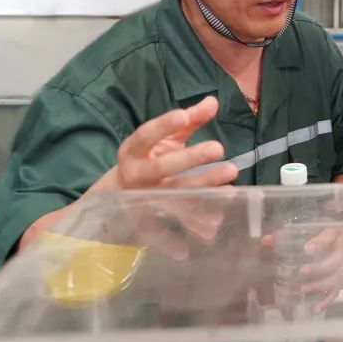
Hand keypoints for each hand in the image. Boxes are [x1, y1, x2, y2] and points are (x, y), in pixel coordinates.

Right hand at [19, 97, 236, 253]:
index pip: (147, 134)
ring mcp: (137, 201)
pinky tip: (205, 235)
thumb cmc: (147, 160)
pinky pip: (161, 233)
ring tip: (229, 193)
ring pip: (169, 198)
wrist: (113, 197)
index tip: (184, 115)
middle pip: (162, 167)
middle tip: (220, 148)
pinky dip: (178, 239)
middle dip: (190, 159)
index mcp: (134, 150)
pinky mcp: (142, 224)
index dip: (163, 125)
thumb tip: (213, 102)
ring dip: (199, 197)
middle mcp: (134, 175)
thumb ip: (188, 121)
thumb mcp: (163, 140)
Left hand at [265, 225, 342, 313]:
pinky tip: (315, 309)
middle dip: (319, 268)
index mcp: (335, 233)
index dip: (320, 242)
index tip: (307, 248)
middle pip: (336, 261)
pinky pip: (335, 292)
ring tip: (302, 290)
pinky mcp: (340, 280)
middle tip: (301, 272)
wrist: (336, 237)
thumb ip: (286, 234)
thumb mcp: (306, 227)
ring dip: (320, 285)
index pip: (331, 234)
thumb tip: (265, 240)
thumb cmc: (319, 231)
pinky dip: (326, 301)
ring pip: (336, 279)